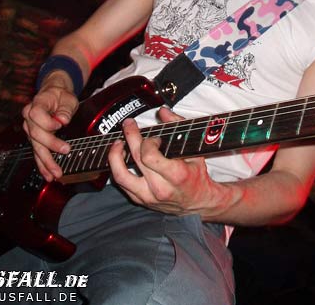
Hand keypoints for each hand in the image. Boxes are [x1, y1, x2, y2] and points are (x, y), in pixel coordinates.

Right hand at [22, 73, 78, 180]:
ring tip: (55, 173)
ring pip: (36, 147)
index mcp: (37, 104)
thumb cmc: (60, 96)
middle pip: (35, 133)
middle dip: (50, 145)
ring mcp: (30, 129)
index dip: (46, 122)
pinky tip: (48, 174)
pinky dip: (43, 164)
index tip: (59, 125)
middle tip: (66, 150)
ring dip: (46, 161)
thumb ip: (65, 109)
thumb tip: (62, 120)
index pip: (36, 114)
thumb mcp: (67, 98)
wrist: (54, 96)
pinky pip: (37, 153)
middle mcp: (29, 118)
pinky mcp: (35, 139)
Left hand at [109, 107, 223, 216]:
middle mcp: (160, 188)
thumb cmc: (197, 175)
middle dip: (130, 136)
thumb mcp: (195, 150)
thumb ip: (179, 127)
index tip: (154, 137)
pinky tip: (120, 157)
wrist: (199, 202)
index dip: (148, 142)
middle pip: (135, 160)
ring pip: (121, 176)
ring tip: (117, 143)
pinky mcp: (141, 201)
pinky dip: (117, 168)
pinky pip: (122, 184)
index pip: (149, 156)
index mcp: (176, 176)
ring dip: (115, 156)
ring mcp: (148, 197)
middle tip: (129, 125)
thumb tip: (163, 112)